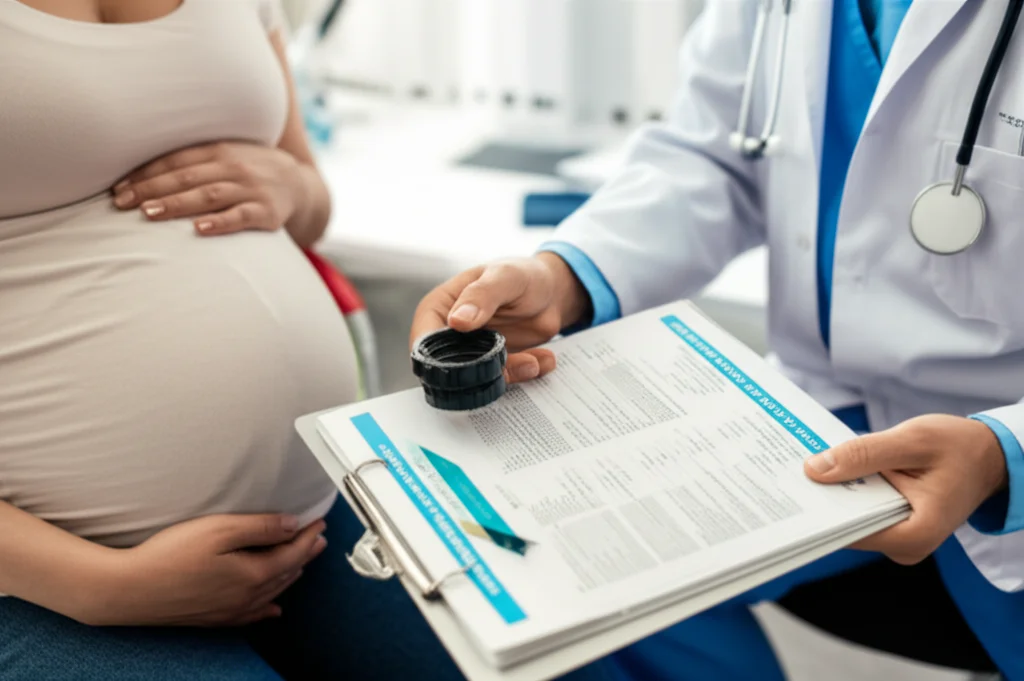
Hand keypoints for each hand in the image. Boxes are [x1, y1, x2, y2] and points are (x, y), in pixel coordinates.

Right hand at [83, 514, 326, 626]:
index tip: (320, 523)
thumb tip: (292, 526)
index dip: (308, 536)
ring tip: (302, 562)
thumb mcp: (219, 530)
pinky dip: (267, 609)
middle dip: (304, 554)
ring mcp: (229, 611)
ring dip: (290, 576)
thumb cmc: (170, 555)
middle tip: (318, 539)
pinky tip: (273, 610)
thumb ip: (260, 527)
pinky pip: (251, 615)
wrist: (128, 590)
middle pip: (286, 573)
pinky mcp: (212, 618)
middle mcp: (246, 598)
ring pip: (272, 593)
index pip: (292, 553)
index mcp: (253, 575)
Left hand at [111, 142, 305, 235]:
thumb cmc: (250, 170)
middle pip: (186, 177)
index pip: (175, 160)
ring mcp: (251, 189)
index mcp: (219, 150)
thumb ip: (193, 161)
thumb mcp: (226, 155)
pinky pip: (240, 217)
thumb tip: (140, 172)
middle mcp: (234, 167)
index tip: (118, 188)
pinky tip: (198, 230)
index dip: (145, 173)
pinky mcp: (266, 213)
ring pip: (208, 196)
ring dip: (176, 204)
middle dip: (151, 189)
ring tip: (149, 213)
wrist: (299, 183)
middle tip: (121, 203)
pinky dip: (219, 223)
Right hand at [410, 253, 588, 383]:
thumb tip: (456, 321)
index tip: (471, 363)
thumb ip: (482, 296)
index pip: (423, 342)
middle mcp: (449, 336)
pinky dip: (525, 375)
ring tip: (535, 361)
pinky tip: (543, 359)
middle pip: (449, 369)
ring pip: (478, 381)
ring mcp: (471, 355)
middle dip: (482, 372)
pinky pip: (503, 382)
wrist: (552, 292)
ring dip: (509, 374)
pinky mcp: (494, 367)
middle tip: (515, 362)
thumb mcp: (504, 276)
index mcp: (438, 309)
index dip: (439, 359)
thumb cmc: (523, 275)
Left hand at [804, 414, 1008, 564]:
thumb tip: (815, 469)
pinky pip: (857, 507)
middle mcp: (902, 545)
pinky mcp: (890, 522)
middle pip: (845, 525)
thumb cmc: (958, 447)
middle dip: (817, 498)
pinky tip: (823, 466)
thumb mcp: (911, 441)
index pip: (848, 531)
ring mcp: (896, 536)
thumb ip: (864, 454)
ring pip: (848, 515)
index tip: (784, 493)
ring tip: (796, 465)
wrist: (988, 456)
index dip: (816, 510)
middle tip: (780, 472)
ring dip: (828, 490)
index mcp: (913, 534)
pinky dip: (844, 487)